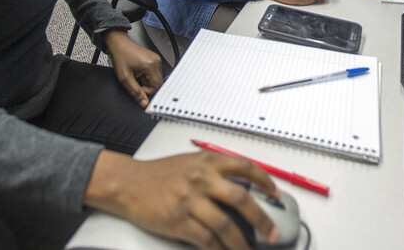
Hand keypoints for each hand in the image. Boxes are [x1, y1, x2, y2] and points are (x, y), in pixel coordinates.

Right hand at [84, 150, 279, 249]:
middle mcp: (200, 178)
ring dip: (242, 243)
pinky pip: (205, 239)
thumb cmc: (158, 174)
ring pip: (226, 225)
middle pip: (242, 199)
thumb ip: (215, 171)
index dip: (265, 181)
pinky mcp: (177, 220)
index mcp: (207, 161)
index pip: (245, 167)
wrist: (127, 183)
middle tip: (272, 233)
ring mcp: (189, 200)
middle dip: (262, 219)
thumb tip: (244, 189)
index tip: (276, 194)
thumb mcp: (190, 162)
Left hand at [104, 31, 163, 107]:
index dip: (148, 91)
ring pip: (156, 78)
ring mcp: (156, 59)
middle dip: (147, 86)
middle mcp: (156, 62)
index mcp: (151, 66)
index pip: (157, 86)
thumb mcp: (124, 78)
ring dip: (147, 81)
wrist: (119, 44)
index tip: (139, 89)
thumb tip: (144, 102)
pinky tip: (139, 71)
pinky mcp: (154, 59)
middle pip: (158, 83)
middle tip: (136, 81)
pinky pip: (155, 73)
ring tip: (136, 75)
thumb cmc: (120, 56)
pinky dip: (147, 76)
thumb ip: (135, 91)